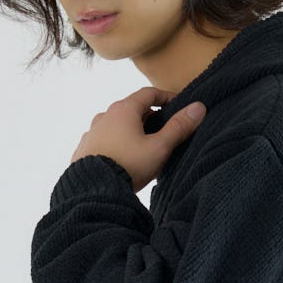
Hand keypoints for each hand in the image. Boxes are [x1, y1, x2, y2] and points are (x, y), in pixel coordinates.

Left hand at [70, 86, 206, 193]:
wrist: (94, 189)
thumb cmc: (129, 164)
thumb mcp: (159, 147)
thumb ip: (179, 127)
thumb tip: (198, 107)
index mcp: (124, 109)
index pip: (148, 93)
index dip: (166, 97)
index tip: (178, 105)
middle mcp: (105, 115)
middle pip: (131, 109)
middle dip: (149, 116)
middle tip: (163, 129)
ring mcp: (92, 132)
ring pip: (116, 125)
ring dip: (130, 130)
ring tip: (142, 146)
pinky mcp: (84, 149)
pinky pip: (104, 140)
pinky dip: (116, 143)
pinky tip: (122, 157)